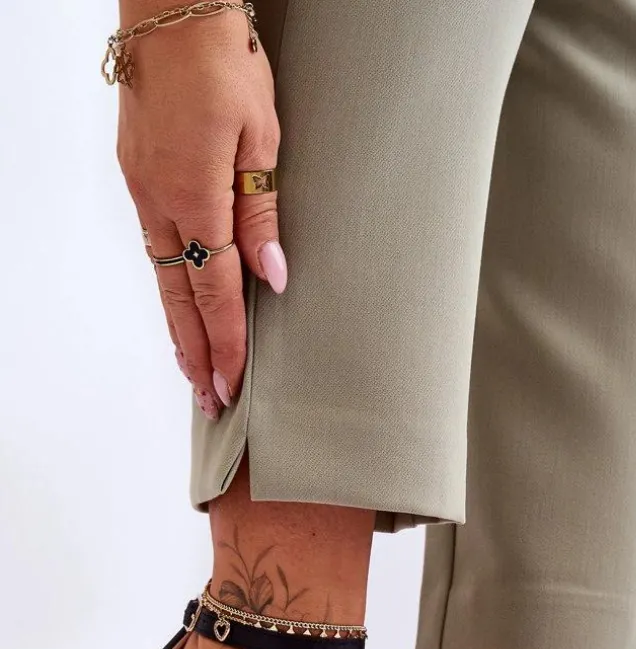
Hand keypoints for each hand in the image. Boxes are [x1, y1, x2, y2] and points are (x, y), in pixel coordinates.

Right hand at [116, 4, 286, 417]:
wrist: (171, 8)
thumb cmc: (222, 62)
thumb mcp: (260, 138)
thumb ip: (261, 213)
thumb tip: (273, 277)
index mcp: (196, 199)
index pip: (216, 292)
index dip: (227, 343)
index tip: (233, 384)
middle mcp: (160, 203)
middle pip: (179, 299)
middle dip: (198, 353)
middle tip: (209, 399)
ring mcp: (143, 190)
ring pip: (161, 276)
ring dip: (179, 327)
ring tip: (194, 367)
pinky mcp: (138, 175)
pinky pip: (154, 246)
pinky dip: (168, 285)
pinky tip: (178, 303)